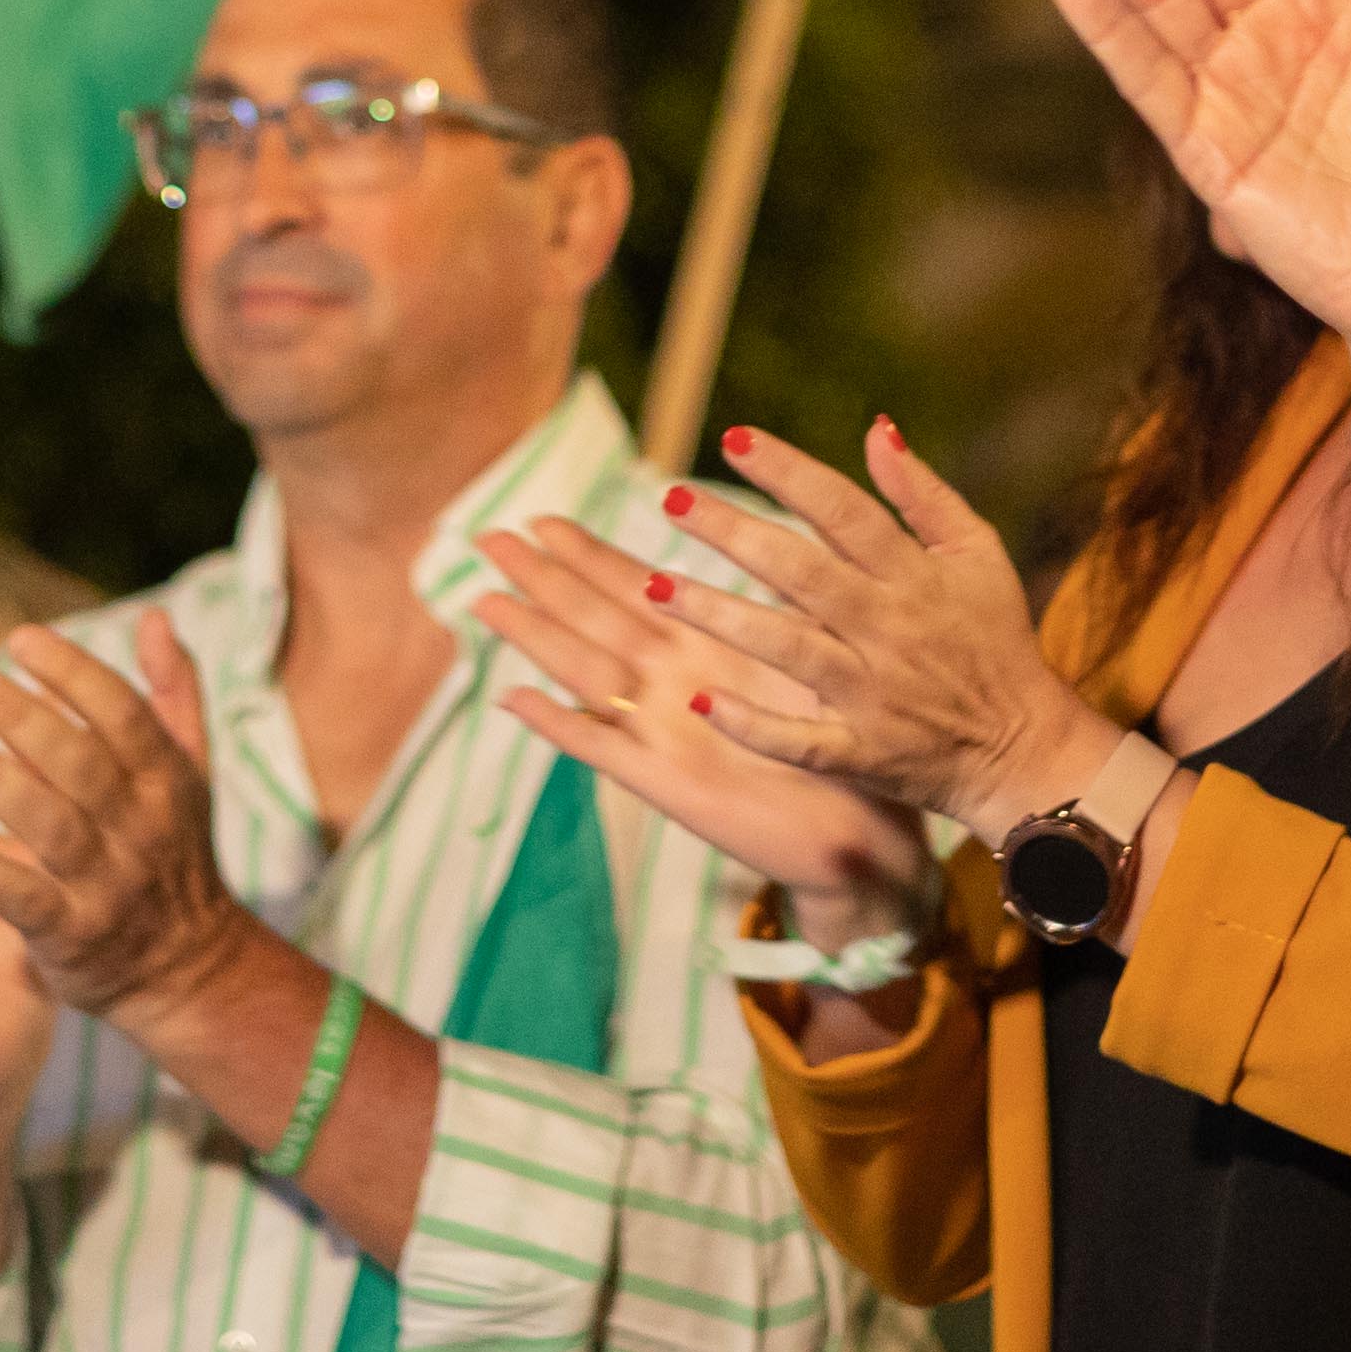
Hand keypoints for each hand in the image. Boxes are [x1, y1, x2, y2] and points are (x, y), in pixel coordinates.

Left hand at [0, 617, 260, 1041]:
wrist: (187, 969)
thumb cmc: (173, 851)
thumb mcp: (190, 772)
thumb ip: (174, 693)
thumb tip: (157, 616)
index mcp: (167, 779)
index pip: (123, 714)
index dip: (74, 672)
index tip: (20, 639)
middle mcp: (141, 828)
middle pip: (80, 762)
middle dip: (21, 715)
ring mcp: (106, 884)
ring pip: (49, 825)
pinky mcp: (70, 935)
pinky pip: (21, 899)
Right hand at [478, 518, 932, 935]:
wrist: (863, 833)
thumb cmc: (844, 742)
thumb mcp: (806, 658)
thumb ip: (770, 610)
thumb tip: (754, 541)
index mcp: (707, 648)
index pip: (634, 588)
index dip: (588, 554)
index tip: (544, 518)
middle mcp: (674, 685)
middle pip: (595, 618)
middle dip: (544, 578)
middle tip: (490, 538)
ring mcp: (664, 733)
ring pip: (587, 671)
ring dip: (537, 636)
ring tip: (487, 598)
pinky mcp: (669, 785)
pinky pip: (603, 749)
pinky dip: (561, 725)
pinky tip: (516, 701)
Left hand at [648, 430, 1125, 840]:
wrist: (1025, 748)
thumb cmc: (994, 638)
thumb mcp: (977, 553)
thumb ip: (923, 493)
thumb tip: (876, 427)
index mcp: (914, 576)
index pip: (843, 511)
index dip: (789, 473)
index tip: (734, 439)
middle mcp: (887, 629)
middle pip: (800, 572)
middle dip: (734, 533)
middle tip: (671, 499)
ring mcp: (872, 694)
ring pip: (787, 648)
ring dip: (720, 616)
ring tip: (657, 585)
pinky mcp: (863, 752)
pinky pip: (802, 741)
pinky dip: (754, 726)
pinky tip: (701, 702)